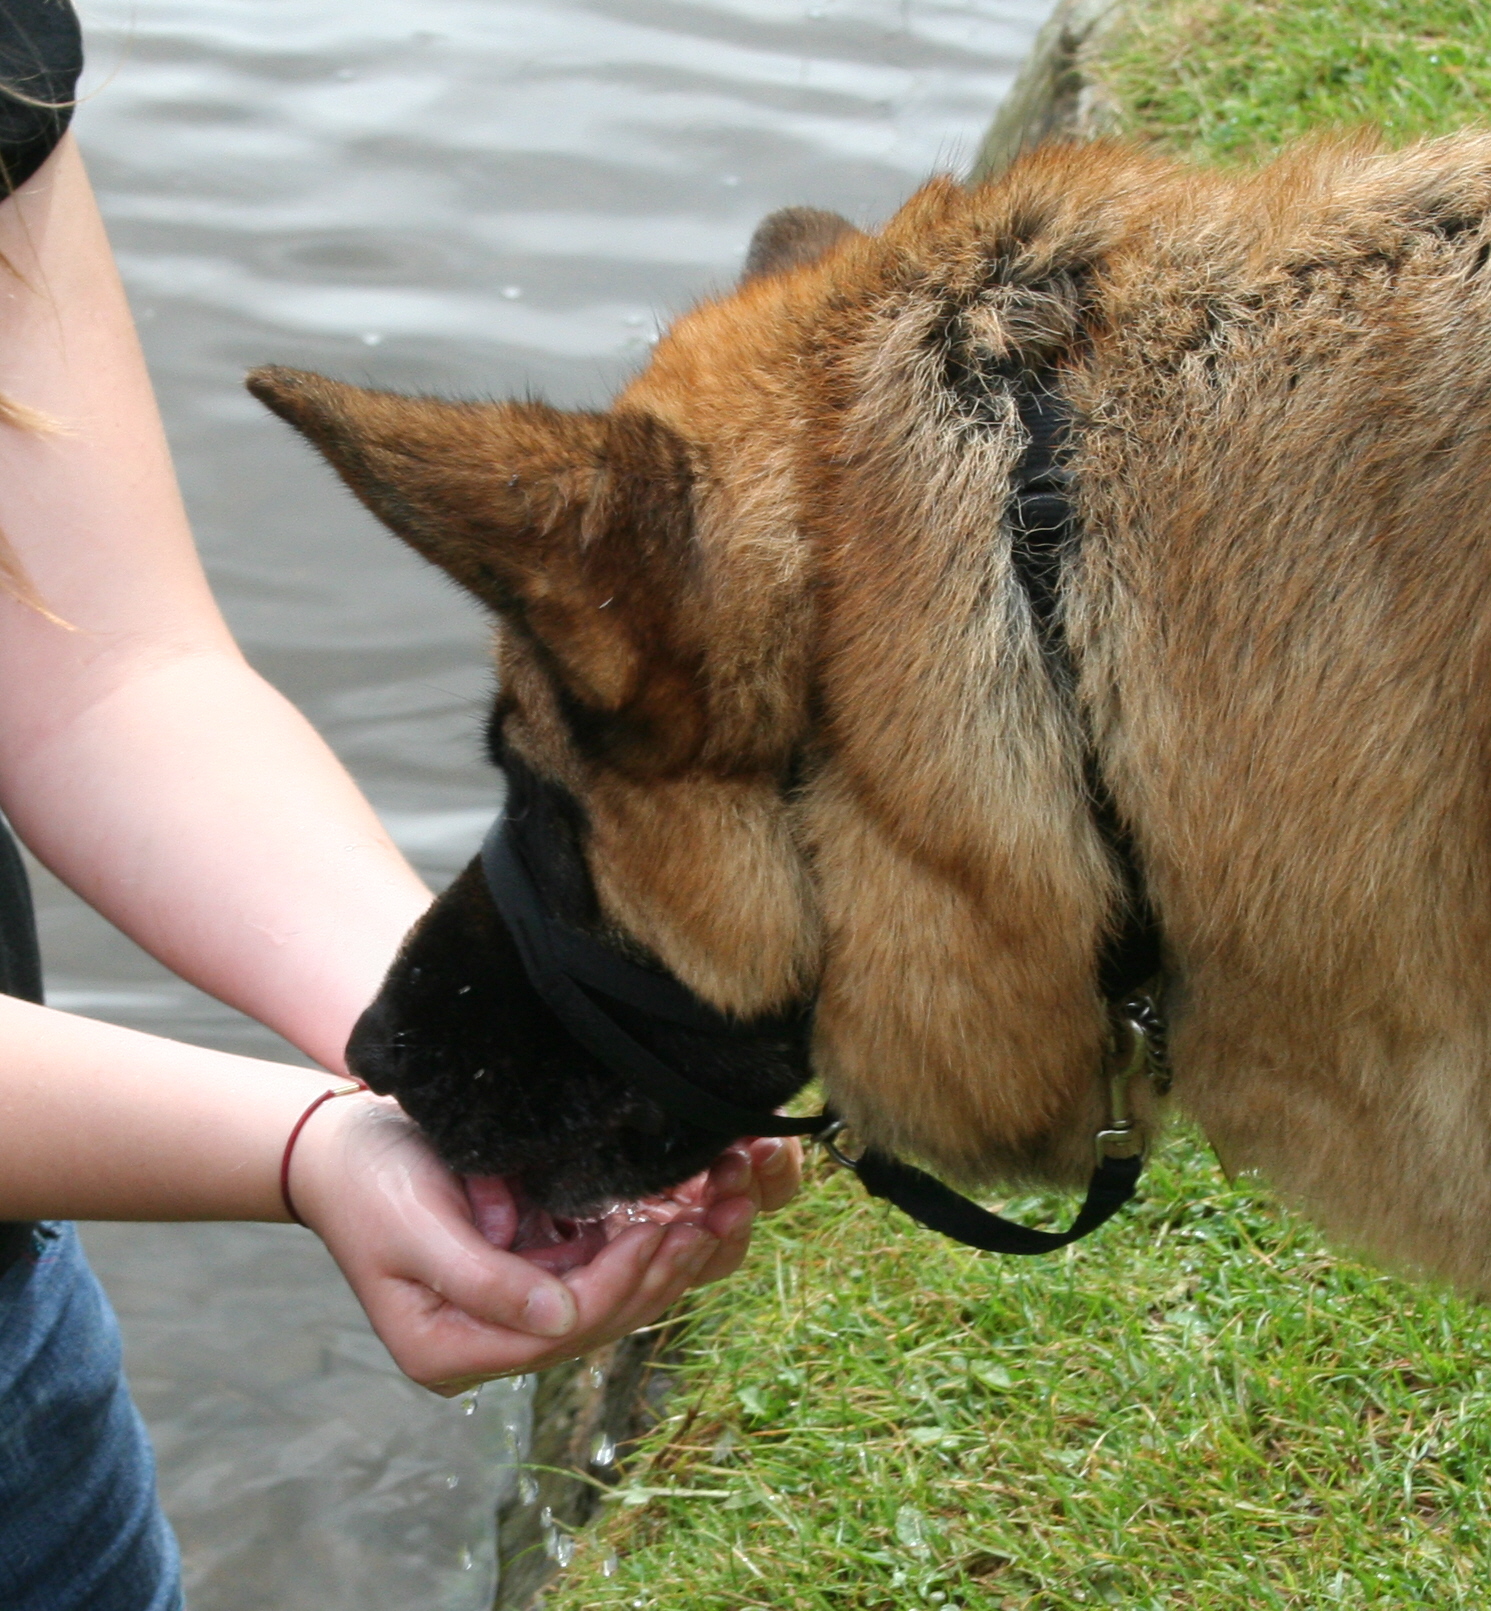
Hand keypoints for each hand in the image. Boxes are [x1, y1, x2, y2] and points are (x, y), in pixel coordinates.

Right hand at [288, 1093, 801, 1393]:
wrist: (342, 1148)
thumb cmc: (370, 1182)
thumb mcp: (417, 1229)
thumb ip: (482, 1280)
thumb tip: (559, 1318)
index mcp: (452, 1351)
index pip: (560, 1330)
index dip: (619, 1284)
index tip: (663, 1231)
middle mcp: (490, 1341)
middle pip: (596, 1322)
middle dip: (663, 1273)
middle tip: (723, 1220)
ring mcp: (512, 1309)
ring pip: (610, 1298)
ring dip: (670, 1259)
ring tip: (727, 1213)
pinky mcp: (529, 1271)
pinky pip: (602, 1267)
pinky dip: (645, 1241)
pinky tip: (689, 1210)